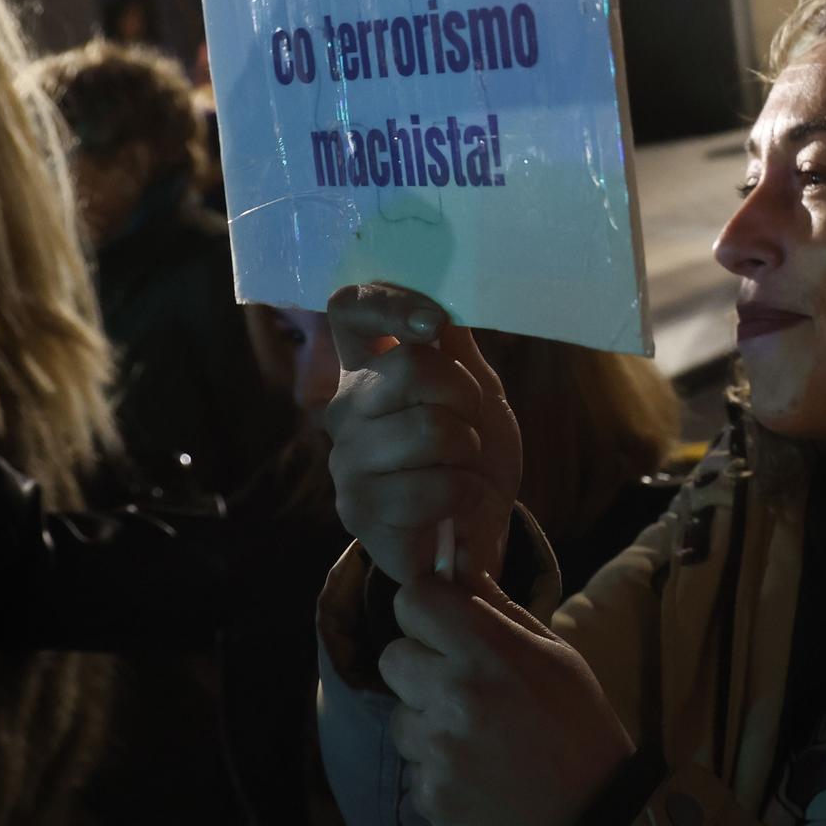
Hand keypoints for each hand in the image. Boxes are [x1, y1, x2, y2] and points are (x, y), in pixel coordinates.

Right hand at [325, 283, 521, 582]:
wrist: (479, 528)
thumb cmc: (472, 453)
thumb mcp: (475, 390)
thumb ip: (454, 345)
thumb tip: (444, 298)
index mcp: (369, 369)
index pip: (350, 311)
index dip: (389, 303)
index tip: (434, 324)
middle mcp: (345, 408)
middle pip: (408, 366)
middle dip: (464, 395)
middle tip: (469, 425)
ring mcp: (346, 460)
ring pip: (429, 429)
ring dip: (468, 452)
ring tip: (461, 469)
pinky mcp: (358, 511)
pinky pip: (434, 486)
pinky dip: (465, 495)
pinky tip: (454, 506)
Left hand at [381, 571, 634, 825]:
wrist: (591, 816)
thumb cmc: (576, 723)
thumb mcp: (554, 653)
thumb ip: (497, 609)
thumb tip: (455, 565)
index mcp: (488, 652)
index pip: (413, 601)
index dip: (427, 611)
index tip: (443, 627)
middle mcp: (454, 696)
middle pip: (392, 657)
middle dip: (420, 667)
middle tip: (462, 687)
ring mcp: (437, 752)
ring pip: (398, 717)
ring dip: (427, 724)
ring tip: (477, 739)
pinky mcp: (429, 798)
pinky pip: (413, 769)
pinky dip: (438, 772)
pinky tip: (478, 776)